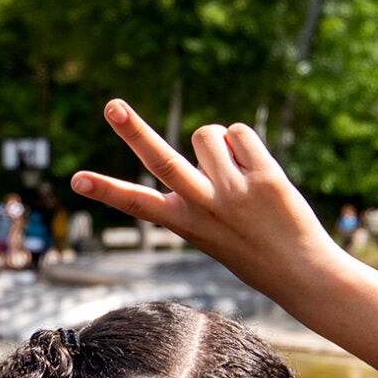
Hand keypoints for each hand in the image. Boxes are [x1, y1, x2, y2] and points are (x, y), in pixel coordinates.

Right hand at [69, 101, 344, 301]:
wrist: (301, 272)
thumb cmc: (252, 248)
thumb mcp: (211, 229)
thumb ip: (200, 188)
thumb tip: (210, 137)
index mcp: (184, 223)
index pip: (137, 203)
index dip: (105, 190)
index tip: (76, 179)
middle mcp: (204, 206)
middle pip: (161, 160)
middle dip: (132, 131)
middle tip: (111, 105)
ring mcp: (233, 191)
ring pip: (209, 133)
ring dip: (220, 143)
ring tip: (238, 176)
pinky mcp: (264, 177)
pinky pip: (240, 132)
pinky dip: (246, 145)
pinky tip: (258, 173)